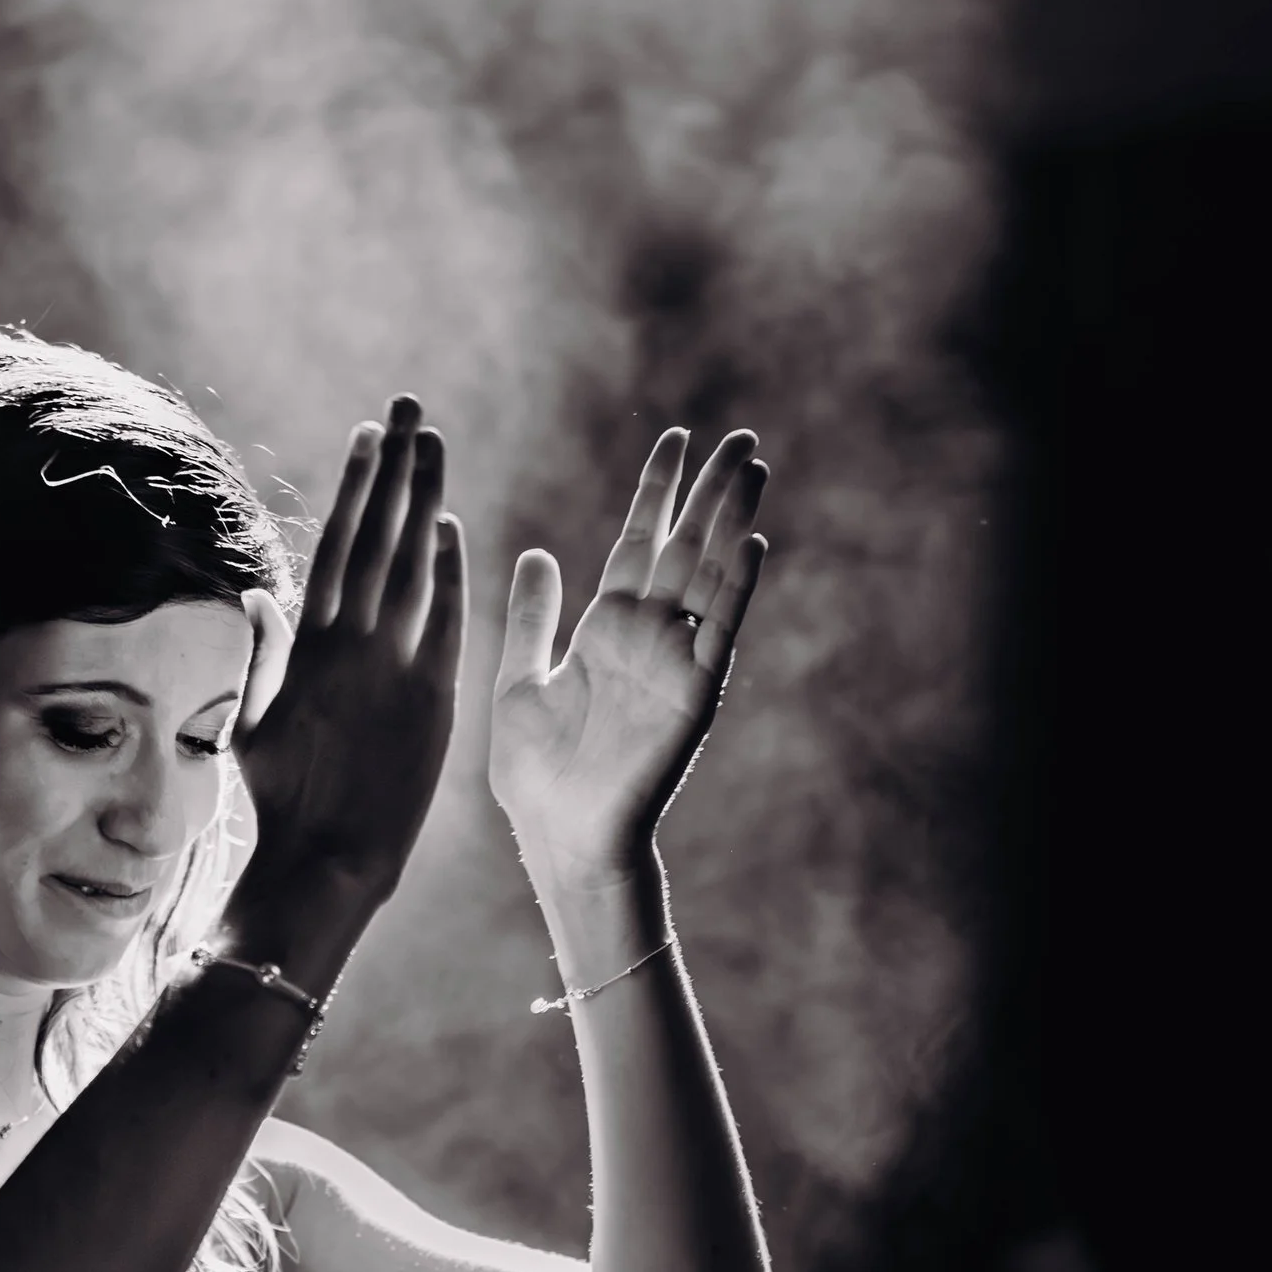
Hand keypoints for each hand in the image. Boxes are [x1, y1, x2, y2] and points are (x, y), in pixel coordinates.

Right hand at [230, 395, 463, 951]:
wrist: (328, 862)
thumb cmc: (282, 802)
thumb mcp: (250, 724)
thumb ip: (262, 653)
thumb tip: (258, 592)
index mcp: (307, 648)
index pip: (336, 545)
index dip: (354, 486)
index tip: (366, 436)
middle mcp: (353, 646)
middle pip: (379, 537)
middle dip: (394, 469)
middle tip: (409, 410)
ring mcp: (396, 669)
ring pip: (416, 565)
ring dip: (426, 499)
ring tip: (435, 444)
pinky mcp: (434, 700)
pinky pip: (448, 622)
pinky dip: (453, 573)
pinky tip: (453, 527)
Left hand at [490, 428, 769, 894]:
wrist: (558, 836)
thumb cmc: (538, 774)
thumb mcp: (518, 680)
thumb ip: (532, 618)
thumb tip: (536, 553)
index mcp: (606, 629)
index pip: (637, 542)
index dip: (657, 493)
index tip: (675, 440)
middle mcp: (647, 637)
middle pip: (684, 547)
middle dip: (710, 491)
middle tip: (738, 435)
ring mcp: (674, 662)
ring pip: (709, 577)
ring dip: (732, 523)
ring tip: (753, 468)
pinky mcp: (692, 695)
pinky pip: (719, 633)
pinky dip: (737, 590)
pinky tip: (752, 543)